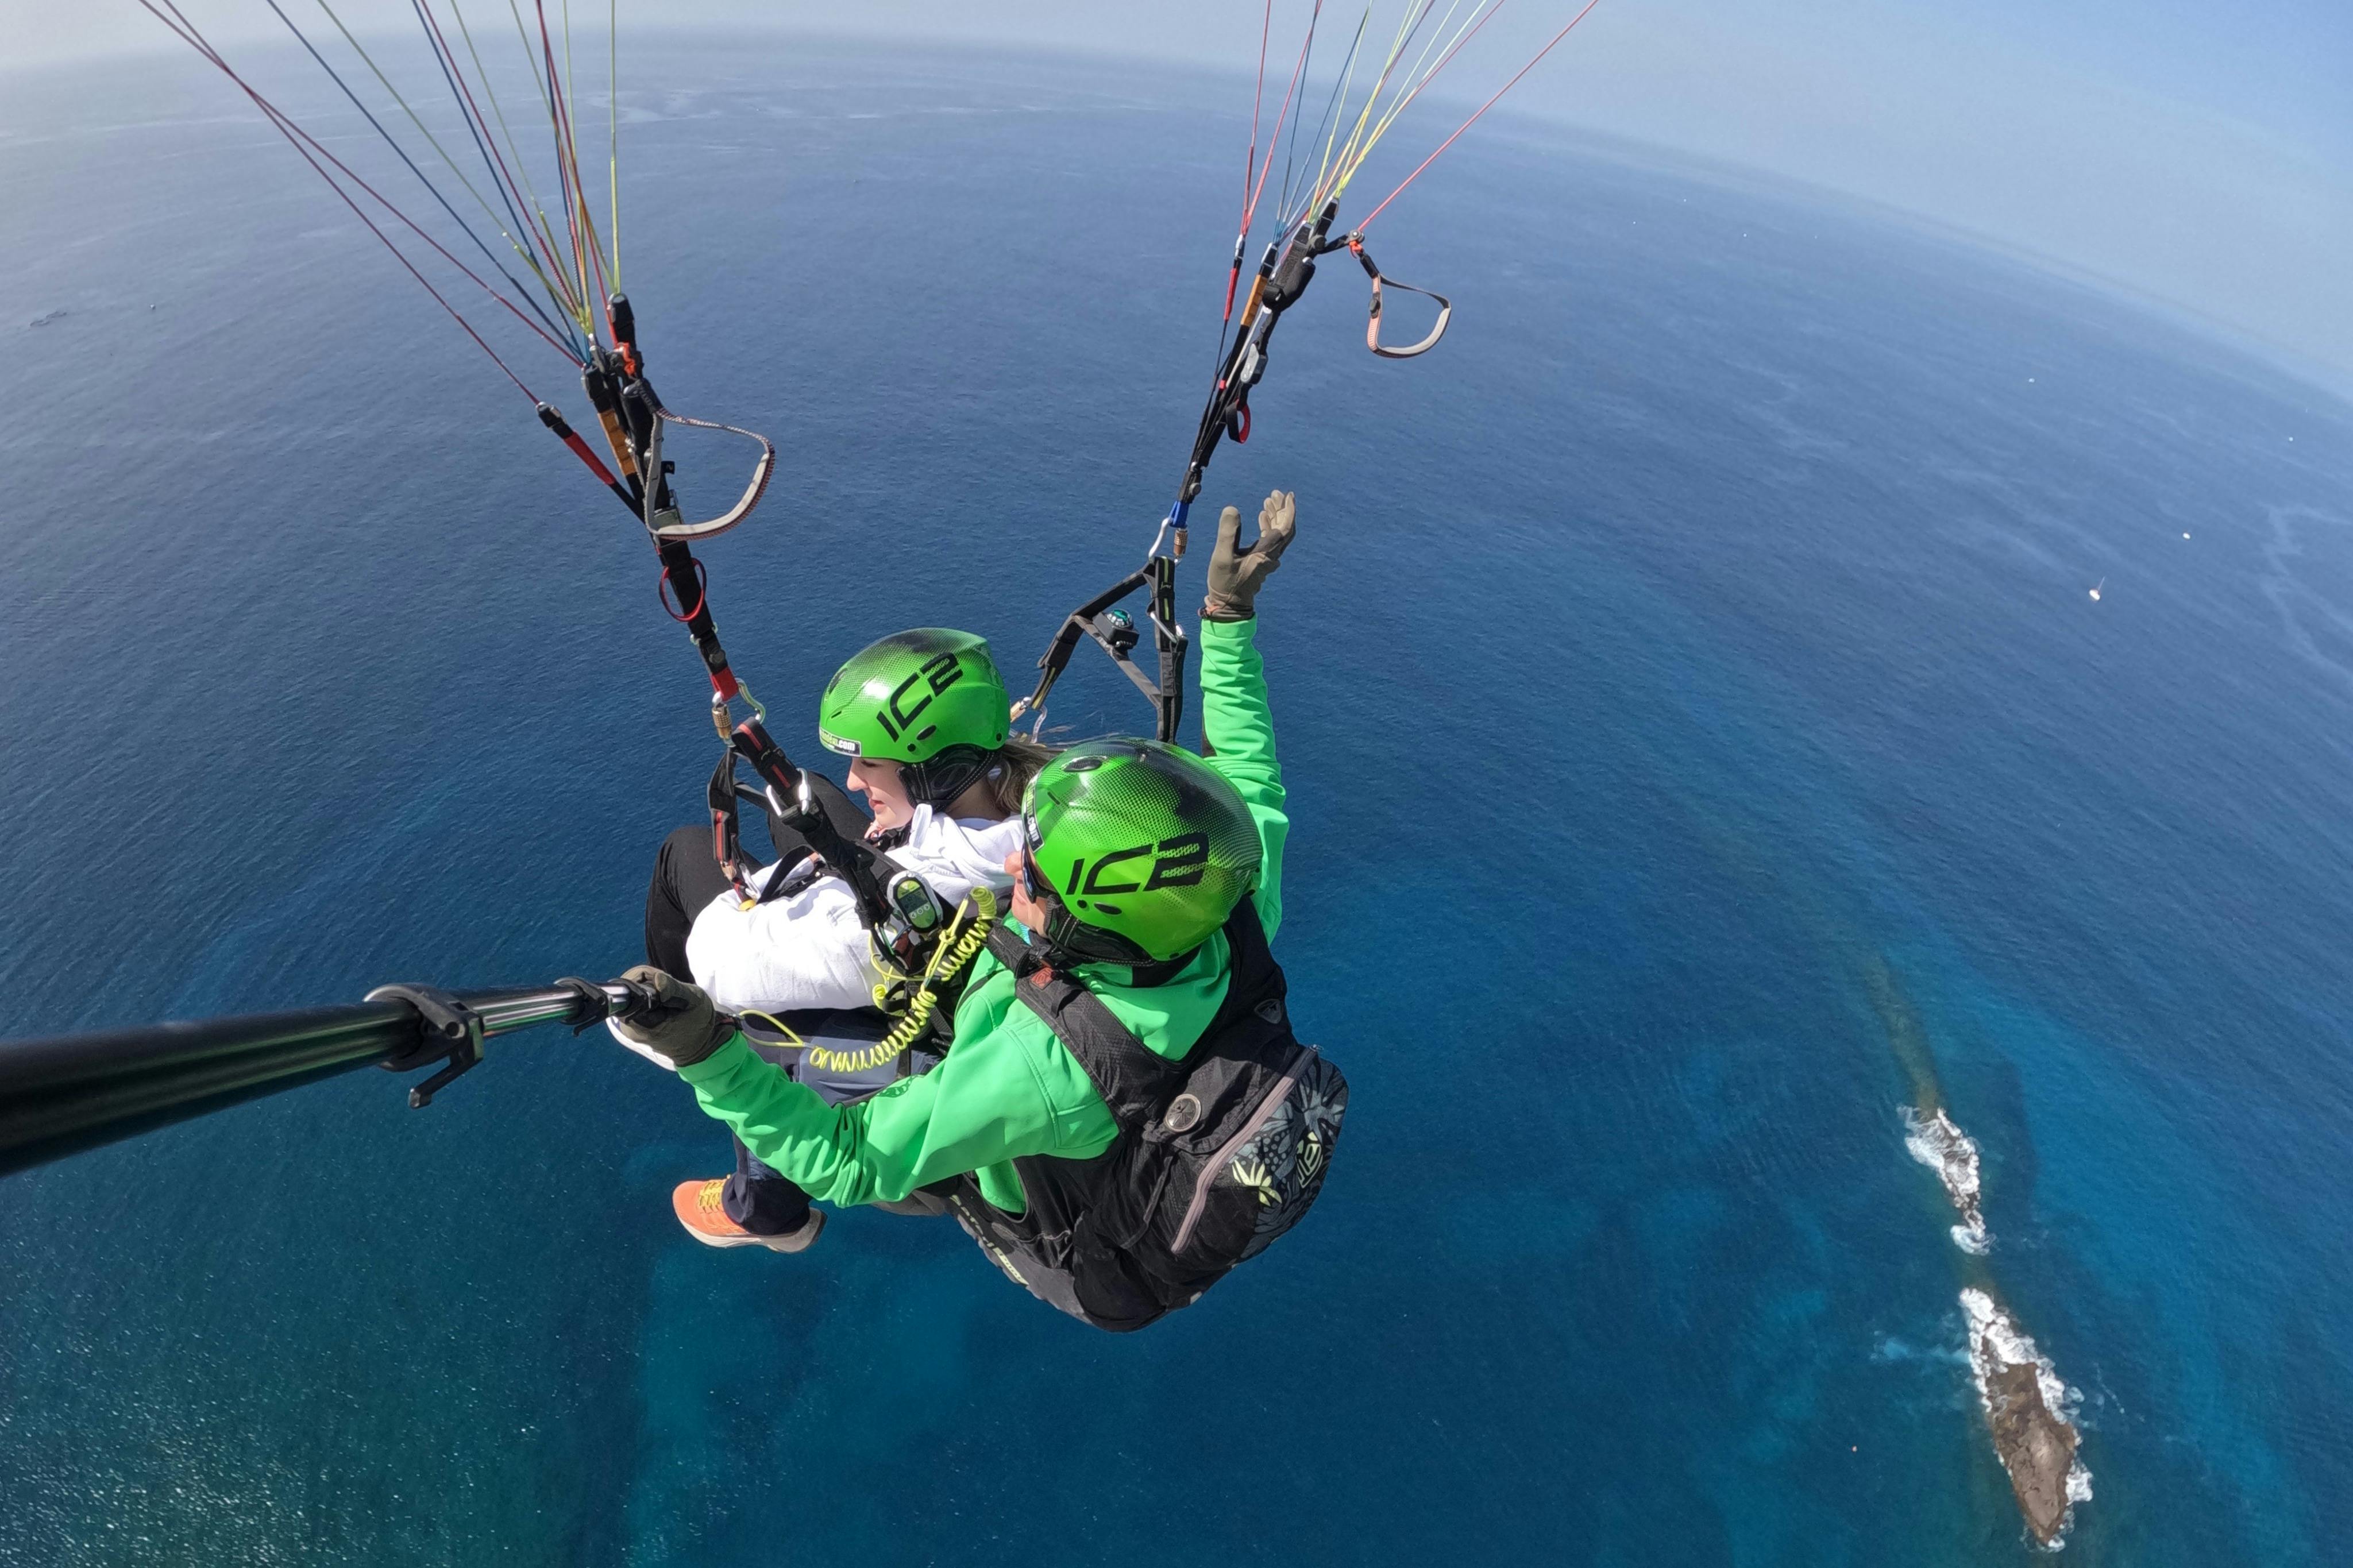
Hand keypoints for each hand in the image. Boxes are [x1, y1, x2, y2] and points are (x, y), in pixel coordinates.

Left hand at [611, 965, 730, 1068]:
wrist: (699, 1045)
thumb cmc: (699, 1024)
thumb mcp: (694, 1000)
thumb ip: (675, 988)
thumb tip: (657, 978)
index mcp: (643, 1025)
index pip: (628, 992)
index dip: (643, 978)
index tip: (662, 980)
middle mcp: (631, 1029)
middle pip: (627, 993)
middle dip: (646, 982)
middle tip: (667, 987)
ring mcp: (631, 1029)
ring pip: (630, 997)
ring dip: (647, 989)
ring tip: (667, 995)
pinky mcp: (634, 1026)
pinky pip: (634, 1004)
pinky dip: (647, 996)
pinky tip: (663, 1001)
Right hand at [1203, 489, 1295, 620]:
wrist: (1229, 606)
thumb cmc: (1225, 583)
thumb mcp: (1222, 556)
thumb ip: (1228, 532)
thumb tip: (1232, 509)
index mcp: (1266, 553)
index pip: (1285, 528)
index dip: (1288, 510)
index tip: (1288, 495)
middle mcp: (1271, 556)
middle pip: (1284, 529)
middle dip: (1281, 510)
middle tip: (1275, 494)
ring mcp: (1267, 560)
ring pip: (1278, 534)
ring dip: (1275, 517)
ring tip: (1268, 501)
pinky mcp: (1260, 562)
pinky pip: (1270, 540)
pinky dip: (1268, 526)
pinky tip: (1261, 517)